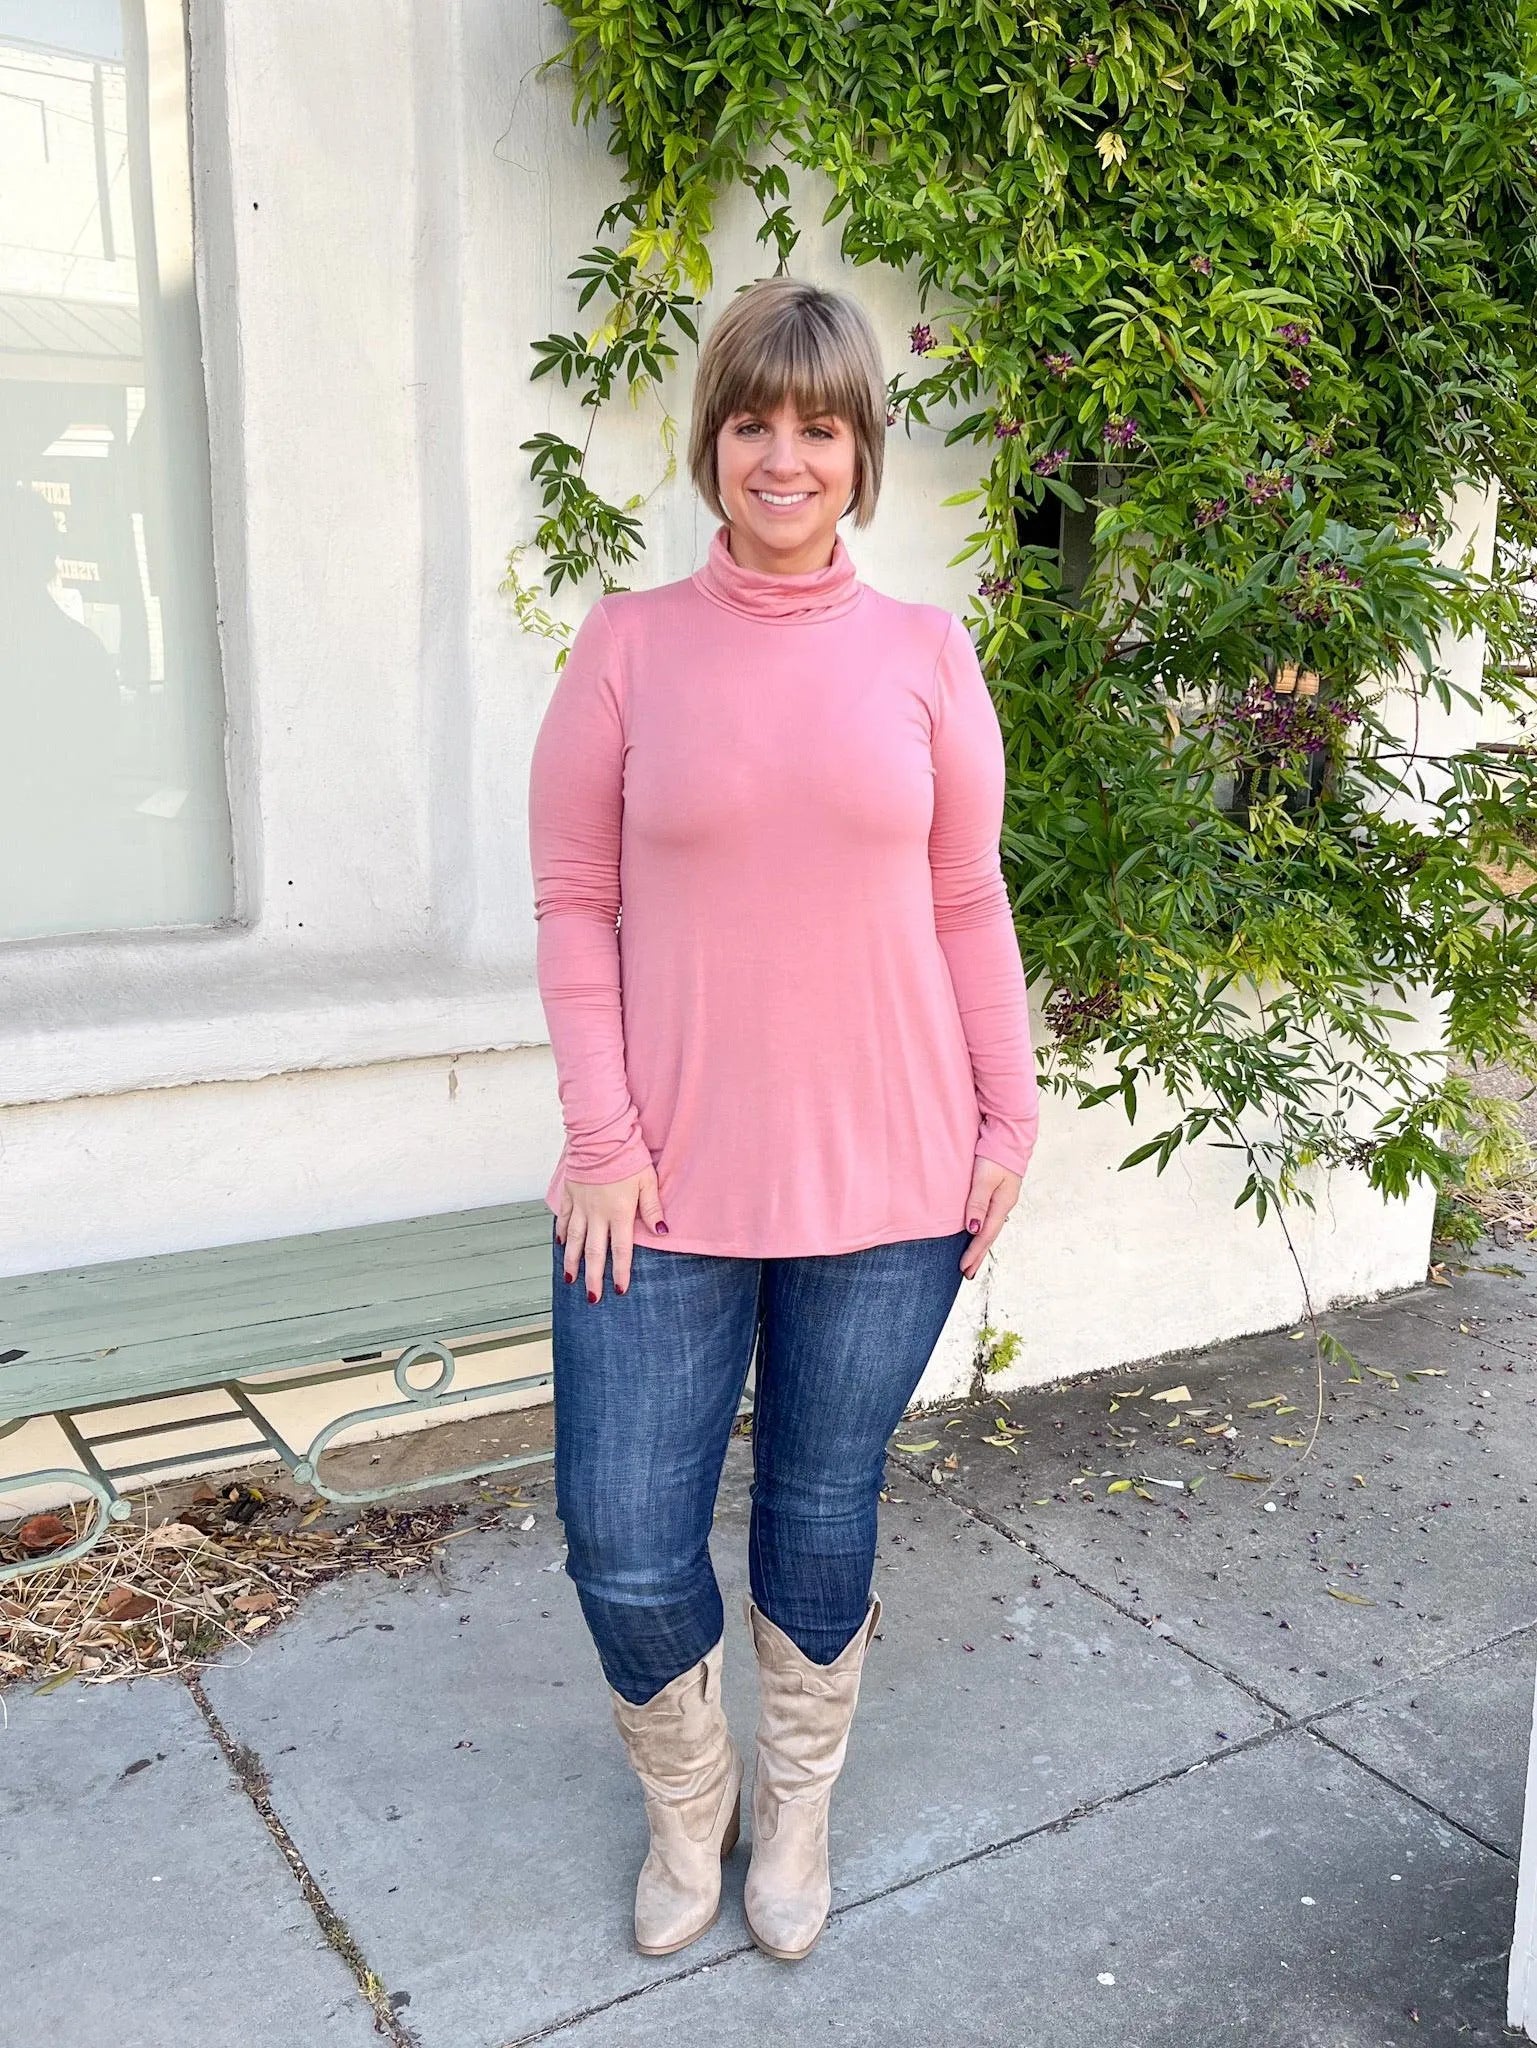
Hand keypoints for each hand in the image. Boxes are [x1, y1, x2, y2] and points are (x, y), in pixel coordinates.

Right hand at [556, 1165, 665, 1301]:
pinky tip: (559, 1244)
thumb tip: (662, 1231)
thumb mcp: (647, 1180)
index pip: (620, 1250)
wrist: (599, 1135)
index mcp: (618, 1212)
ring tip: (570, 1279)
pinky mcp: (570, 1193)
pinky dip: (560, 1233)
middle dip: (593, 1277)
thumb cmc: (627, 1155)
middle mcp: (597, 1213)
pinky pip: (563, 1218)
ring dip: (572, 1261)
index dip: (619, 1272)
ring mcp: (581, 1204)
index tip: (618, 1290)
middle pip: (593, 1251)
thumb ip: (652, 1207)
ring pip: (573, 1239)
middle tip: (592, 1297)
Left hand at [960, 1156, 1020, 1278]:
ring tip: (971, 1260)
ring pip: (989, 1227)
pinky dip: (982, 1230)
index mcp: (1002, 1203)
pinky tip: (977, 1233)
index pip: (986, 1234)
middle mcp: (1004, 1204)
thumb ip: (977, 1202)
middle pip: (989, 1235)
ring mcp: (1002, 1198)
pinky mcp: (997, 1191)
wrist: (1010, 1134)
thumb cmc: (996, 1153)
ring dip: (979, 1245)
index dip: (974, 1252)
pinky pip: (988, 1217)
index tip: (964, 1268)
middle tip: (967, 1273)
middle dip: (978, 1255)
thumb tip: (973, 1229)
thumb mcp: (985, 1177)